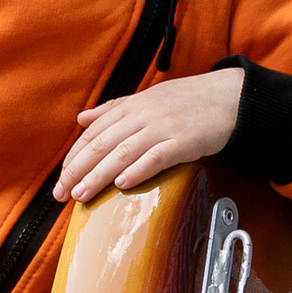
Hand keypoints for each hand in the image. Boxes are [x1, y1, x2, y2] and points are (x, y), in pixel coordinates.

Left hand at [55, 65, 244, 205]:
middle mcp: (143, 115)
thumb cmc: (187, 101)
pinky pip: (157, 156)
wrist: (230, 97)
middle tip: (62, 194)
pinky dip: (138, 170)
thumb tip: (82, 119)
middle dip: (78, 170)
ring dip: (99, 175)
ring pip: (123, 152)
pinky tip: (122, 184)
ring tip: (82, 195)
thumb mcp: (147, 99)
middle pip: (102, 144)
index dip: (74, 157)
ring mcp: (163, 127)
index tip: (61, 179)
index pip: (93, 133)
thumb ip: (113, 109)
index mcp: (131, 106)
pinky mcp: (184, 140)